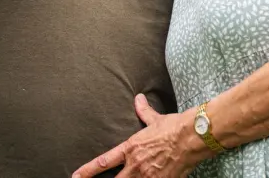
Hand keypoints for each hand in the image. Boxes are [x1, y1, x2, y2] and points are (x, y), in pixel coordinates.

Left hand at [71, 95, 203, 177]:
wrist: (192, 136)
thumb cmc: (174, 126)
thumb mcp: (155, 119)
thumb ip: (144, 112)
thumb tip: (138, 99)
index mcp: (131, 148)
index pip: (104, 161)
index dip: (88, 170)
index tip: (76, 176)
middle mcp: (136, 164)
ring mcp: (149, 176)